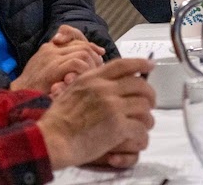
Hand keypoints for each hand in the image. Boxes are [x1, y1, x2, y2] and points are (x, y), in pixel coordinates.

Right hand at [10, 27, 104, 93]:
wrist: (17, 98)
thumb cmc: (33, 90)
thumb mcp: (48, 73)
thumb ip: (61, 65)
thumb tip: (81, 63)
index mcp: (48, 48)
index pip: (74, 36)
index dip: (90, 45)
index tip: (99, 54)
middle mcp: (50, 48)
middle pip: (81, 44)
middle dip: (94, 55)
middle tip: (100, 67)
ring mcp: (52, 57)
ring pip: (82, 51)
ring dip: (91, 63)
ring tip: (93, 75)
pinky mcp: (53, 68)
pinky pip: (77, 62)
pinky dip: (85, 70)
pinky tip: (85, 79)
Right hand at [37, 58, 154, 169]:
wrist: (52, 139)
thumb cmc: (57, 120)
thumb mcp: (71, 90)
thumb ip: (90, 84)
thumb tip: (105, 83)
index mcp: (93, 78)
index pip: (122, 64)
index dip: (140, 63)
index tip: (150, 66)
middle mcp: (104, 88)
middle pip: (139, 85)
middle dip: (149, 95)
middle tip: (149, 104)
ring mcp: (112, 106)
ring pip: (144, 107)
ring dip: (146, 118)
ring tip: (142, 124)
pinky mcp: (117, 126)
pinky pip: (141, 128)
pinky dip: (141, 135)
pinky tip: (135, 138)